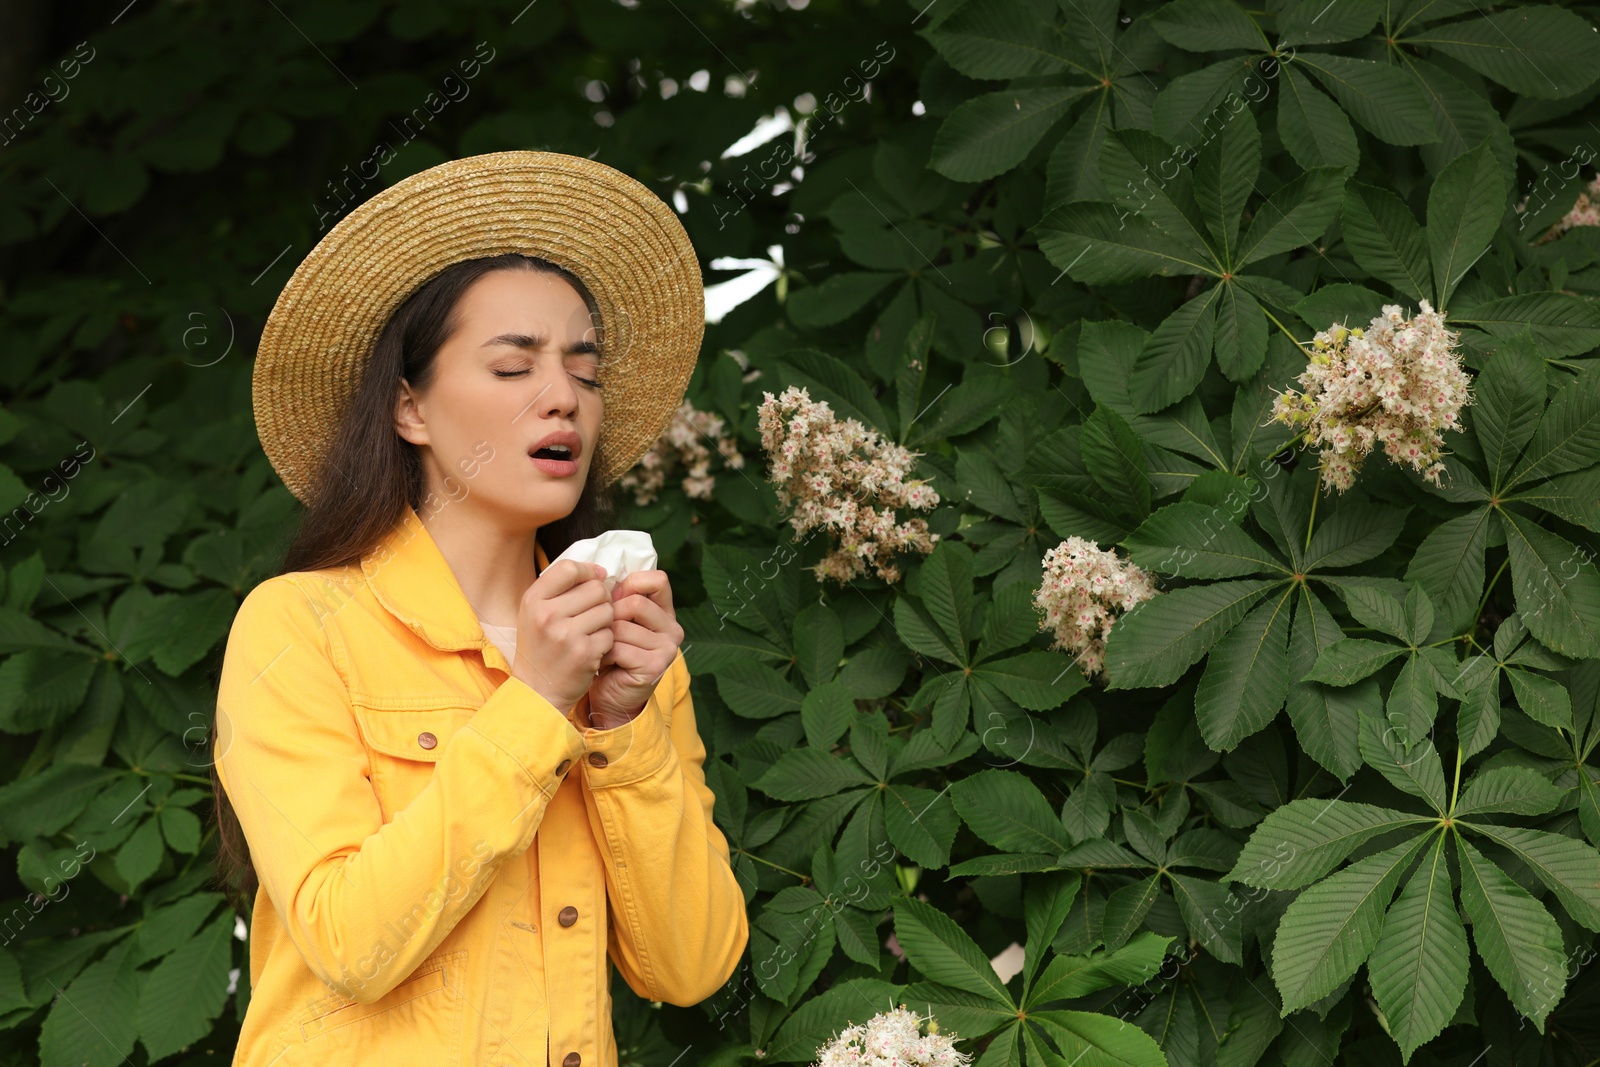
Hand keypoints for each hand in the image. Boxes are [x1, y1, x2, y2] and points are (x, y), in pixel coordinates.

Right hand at [512, 560, 613, 714]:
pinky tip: (593, 648)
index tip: (596, 578)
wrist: (538, 691)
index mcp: (533, 600)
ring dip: (606, 620)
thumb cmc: (541, 647)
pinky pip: (610, 632)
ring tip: (591, 631)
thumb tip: (599, 571)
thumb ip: (560, 589)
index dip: (588, 571)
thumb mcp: (536, 613)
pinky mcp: (585, 652)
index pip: (569, 568)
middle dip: (601, 599)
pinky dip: (606, 640)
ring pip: (607, 609)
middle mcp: (547, 614)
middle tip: (593, 613)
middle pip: (595, 588)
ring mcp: (566, 634)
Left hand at [585, 569, 682, 729]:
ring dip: (603, 636)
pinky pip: (619, 647)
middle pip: (635, 602)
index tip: (614, 598)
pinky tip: (602, 661)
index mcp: (666, 611)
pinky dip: (603, 653)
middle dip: (610, 614)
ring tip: (600, 647)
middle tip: (601, 629)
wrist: (612, 695)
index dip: (630, 584)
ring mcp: (666, 648)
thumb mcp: (618, 620)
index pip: (657, 579)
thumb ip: (619, 598)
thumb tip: (604, 577)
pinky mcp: (654, 666)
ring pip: (623, 625)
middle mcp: (673, 628)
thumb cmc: (612, 654)